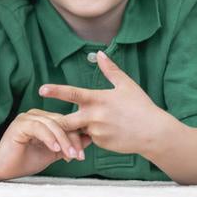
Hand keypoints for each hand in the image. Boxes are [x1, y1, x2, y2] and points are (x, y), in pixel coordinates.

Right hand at [0, 109, 90, 178]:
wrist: (5, 167)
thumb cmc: (27, 159)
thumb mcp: (53, 153)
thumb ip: (67, 145)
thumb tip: (89, 138)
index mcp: (44, 120)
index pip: (66, 123)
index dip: (76, 137)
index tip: (82, 155)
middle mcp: (36, 116)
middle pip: (61, 122)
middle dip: (72, 140)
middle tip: (79, 156)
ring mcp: (27, 118)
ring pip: (51, 124)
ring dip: (63, 140)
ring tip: (70, 155)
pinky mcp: (19, 125)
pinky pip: (38, 127)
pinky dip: (49, 138)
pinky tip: (55, 149)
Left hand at [40, 51, 163, 154]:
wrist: (155, 133)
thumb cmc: (141, 106)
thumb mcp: (126, 85)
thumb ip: (110, 70)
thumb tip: (99, 53)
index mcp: (97, 99)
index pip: (71, 94)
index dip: (55, 91)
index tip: (41, 90)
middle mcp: (94, 116)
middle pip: (65, 120)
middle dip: (57, 120)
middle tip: (51, 119)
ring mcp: (97, 132)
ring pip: (77, 130)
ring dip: (76, 128)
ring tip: (92, 125)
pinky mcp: (101, 144)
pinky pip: (89, 139)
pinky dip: (90, 135)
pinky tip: (106, 132)